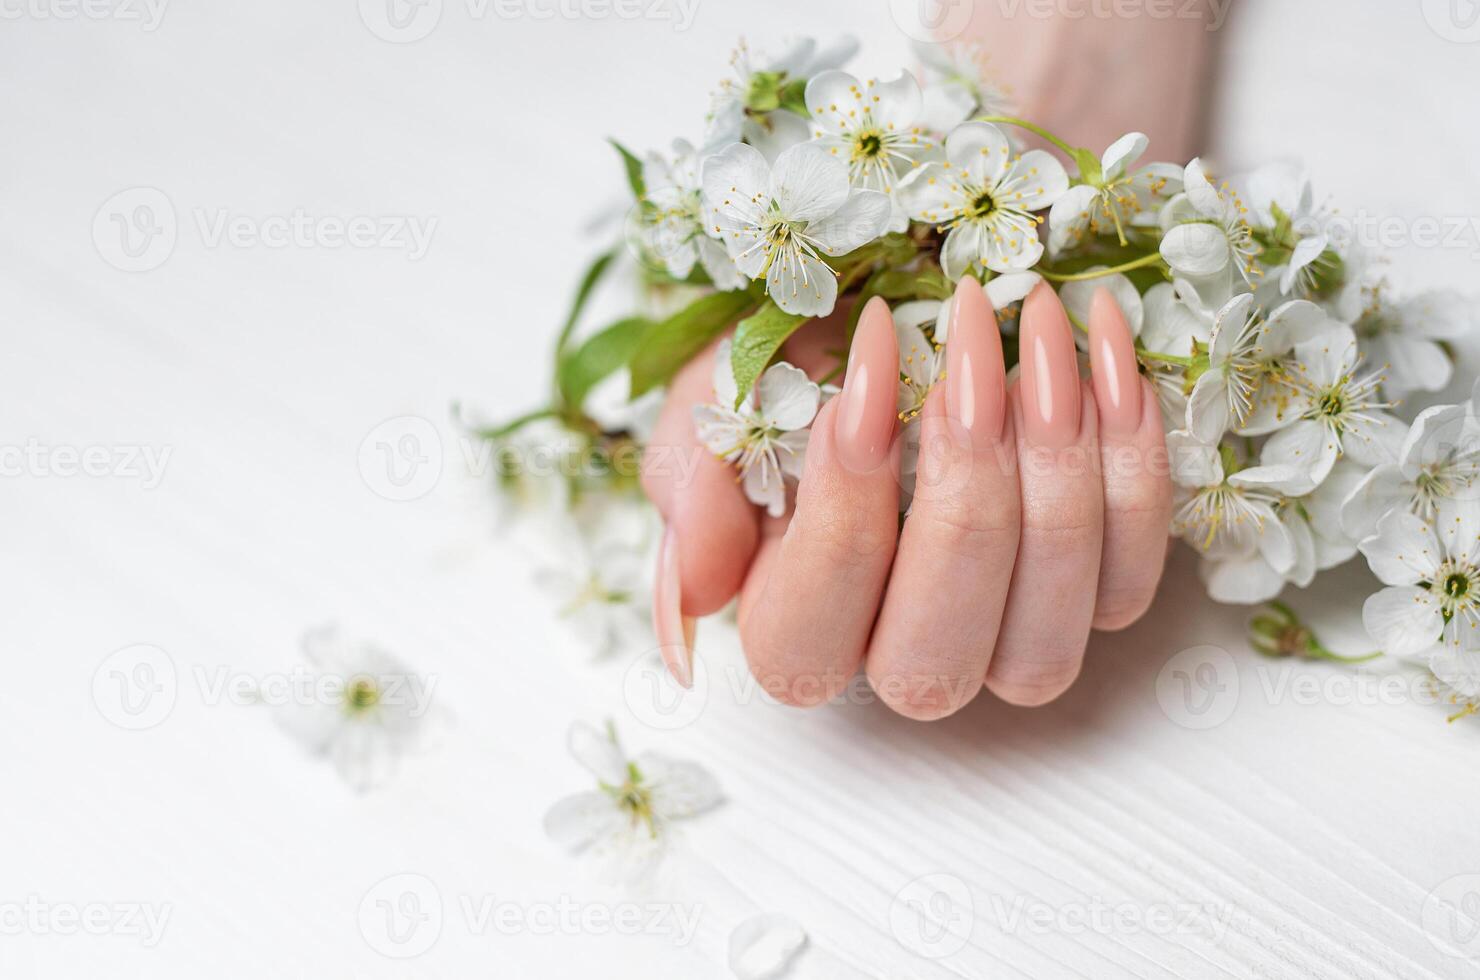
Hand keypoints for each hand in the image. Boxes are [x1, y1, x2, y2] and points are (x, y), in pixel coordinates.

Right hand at [641, 279, 1172, 717]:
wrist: (927, 272)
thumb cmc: (816, 336)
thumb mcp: (722, 386)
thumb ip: (694, 480)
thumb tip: (694, 597)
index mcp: (797, 619)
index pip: (804, 637)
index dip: (840, 515)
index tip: (869, 364)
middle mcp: (904, 653)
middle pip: (930, 660)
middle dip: (961, 497)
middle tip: (969, 342)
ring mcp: (1013, 638)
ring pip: (1043, 642)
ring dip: (1055, 471)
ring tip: (1037, 320)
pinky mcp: (1106, 596)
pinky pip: (1132, 578)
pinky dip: (1131, 455)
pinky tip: (1101, 343)